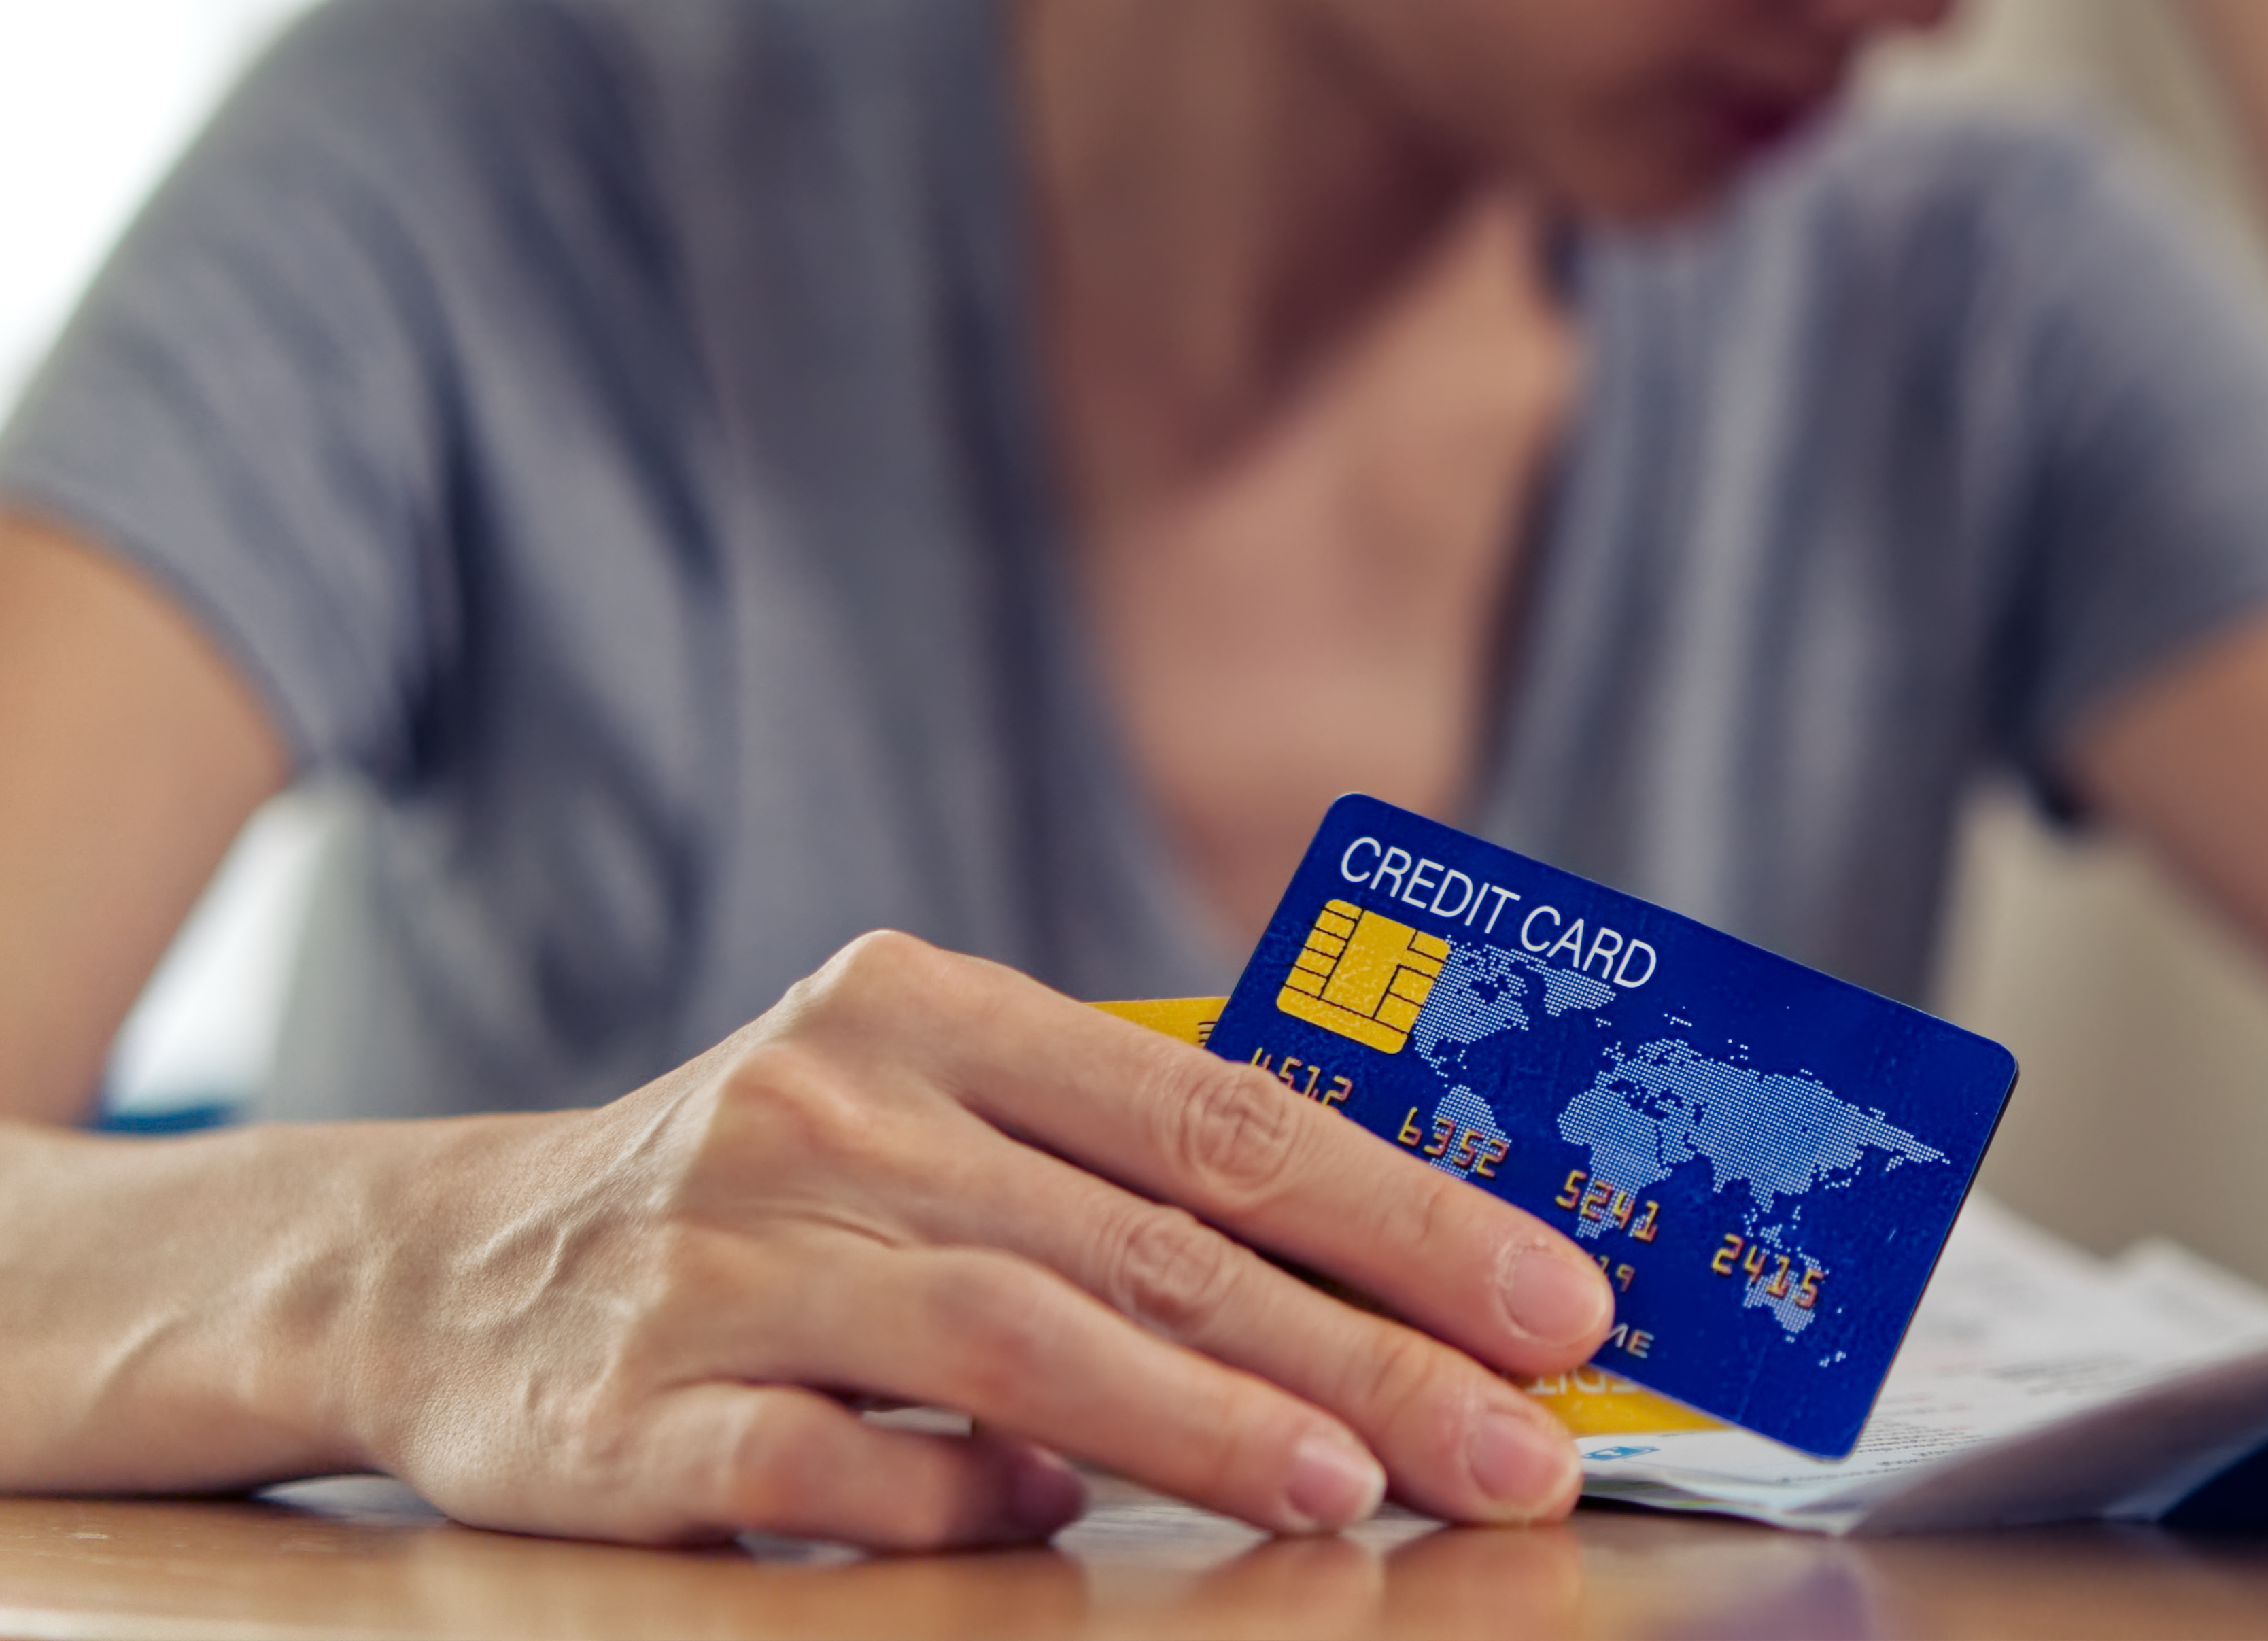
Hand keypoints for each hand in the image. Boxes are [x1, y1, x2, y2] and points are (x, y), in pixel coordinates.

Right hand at [335, 933, 1614, 1548]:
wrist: (442, 1266)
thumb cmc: (765, 1192)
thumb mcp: (932, 1109)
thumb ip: (1120, 1166)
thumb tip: (1384, 1277)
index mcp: (931, 1010)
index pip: (1219, 1112)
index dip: (1403, 1212)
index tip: (1552, 1296)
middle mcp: (834, 1109)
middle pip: (1152, 1238)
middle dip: (1366, 1347)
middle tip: (1518, 1436)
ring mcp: (729, 1258)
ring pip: (1019, 1340)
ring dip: (1208, 1422)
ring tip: (1360, 1485)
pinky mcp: (636, 1409)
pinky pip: (835, 1473)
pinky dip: (959, 1505)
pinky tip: (1055, 1529)